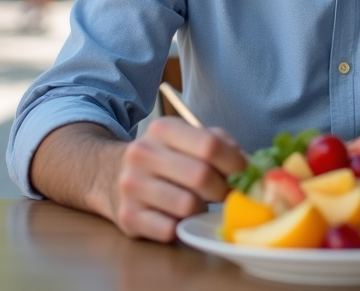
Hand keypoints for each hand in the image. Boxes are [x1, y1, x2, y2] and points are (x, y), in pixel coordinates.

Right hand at [107, 117, 245, 241]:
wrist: (109, 174)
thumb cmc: (163, 158)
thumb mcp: (186, 137)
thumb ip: (220, 143)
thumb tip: (250, 165)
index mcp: (163, 129)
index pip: (209, 145)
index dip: (235, 164)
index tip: (245, 175)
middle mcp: (143, 154)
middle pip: (201, 176)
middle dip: (223, 190)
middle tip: (227, 195)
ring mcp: (132, 186)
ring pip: (187, 205)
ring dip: (201, 210)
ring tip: (199, 204)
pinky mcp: (128, 216)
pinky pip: (168, 230)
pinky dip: (181, 227)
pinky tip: (178, 218)